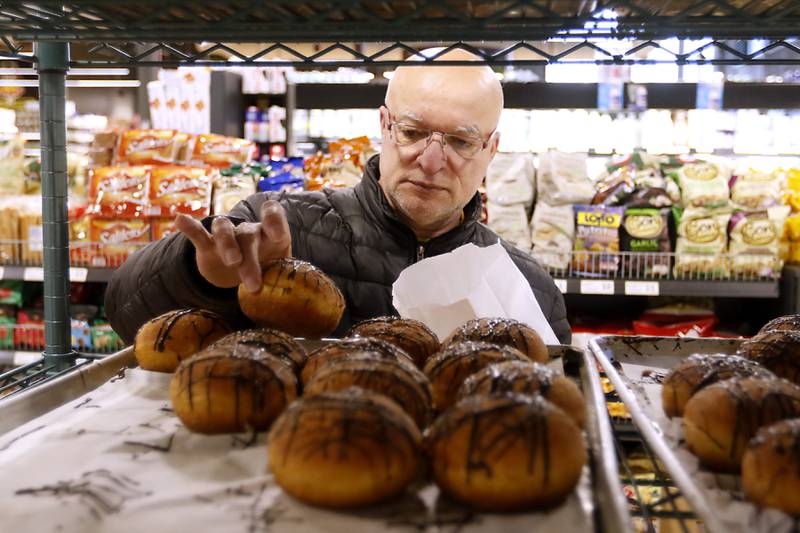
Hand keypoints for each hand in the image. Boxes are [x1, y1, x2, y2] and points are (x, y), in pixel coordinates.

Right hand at [175, 200, 291, 292]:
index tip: (278, 235)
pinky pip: (199, 233)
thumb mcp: (279, 278)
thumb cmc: (267, 274)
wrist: (241, 276)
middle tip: (252, 285)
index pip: (273, 214)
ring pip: (224, 229)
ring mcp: (227, 236)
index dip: (274, 220)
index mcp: (271, 235)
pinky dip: (190, 227)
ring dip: (228, 244)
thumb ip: (286, 287)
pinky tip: (181, 219)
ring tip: (232, 261)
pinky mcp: (207, 246)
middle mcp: (249, 231)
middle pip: (248, 236)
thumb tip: (296, 317)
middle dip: (250, 260)